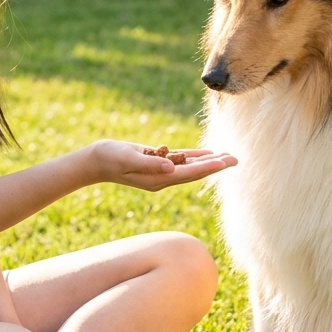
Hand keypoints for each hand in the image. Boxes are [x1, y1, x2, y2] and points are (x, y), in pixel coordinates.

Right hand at [87, 140, 236, 190]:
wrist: (96, 161)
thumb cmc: (110, 158)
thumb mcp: (129, 159)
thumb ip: (150, 163)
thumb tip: (171, 167)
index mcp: (158, 179)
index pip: (190, 173)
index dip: (209, 167)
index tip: (225, 162)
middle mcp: (163, 178)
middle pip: (195, 171)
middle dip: (216, 165)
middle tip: (236, 159)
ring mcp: (160, 171)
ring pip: (190, 165)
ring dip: (208, 161)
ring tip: (227, 155)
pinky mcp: (156, 162)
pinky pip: (180, 160)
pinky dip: (194, 156)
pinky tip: (206, 153)